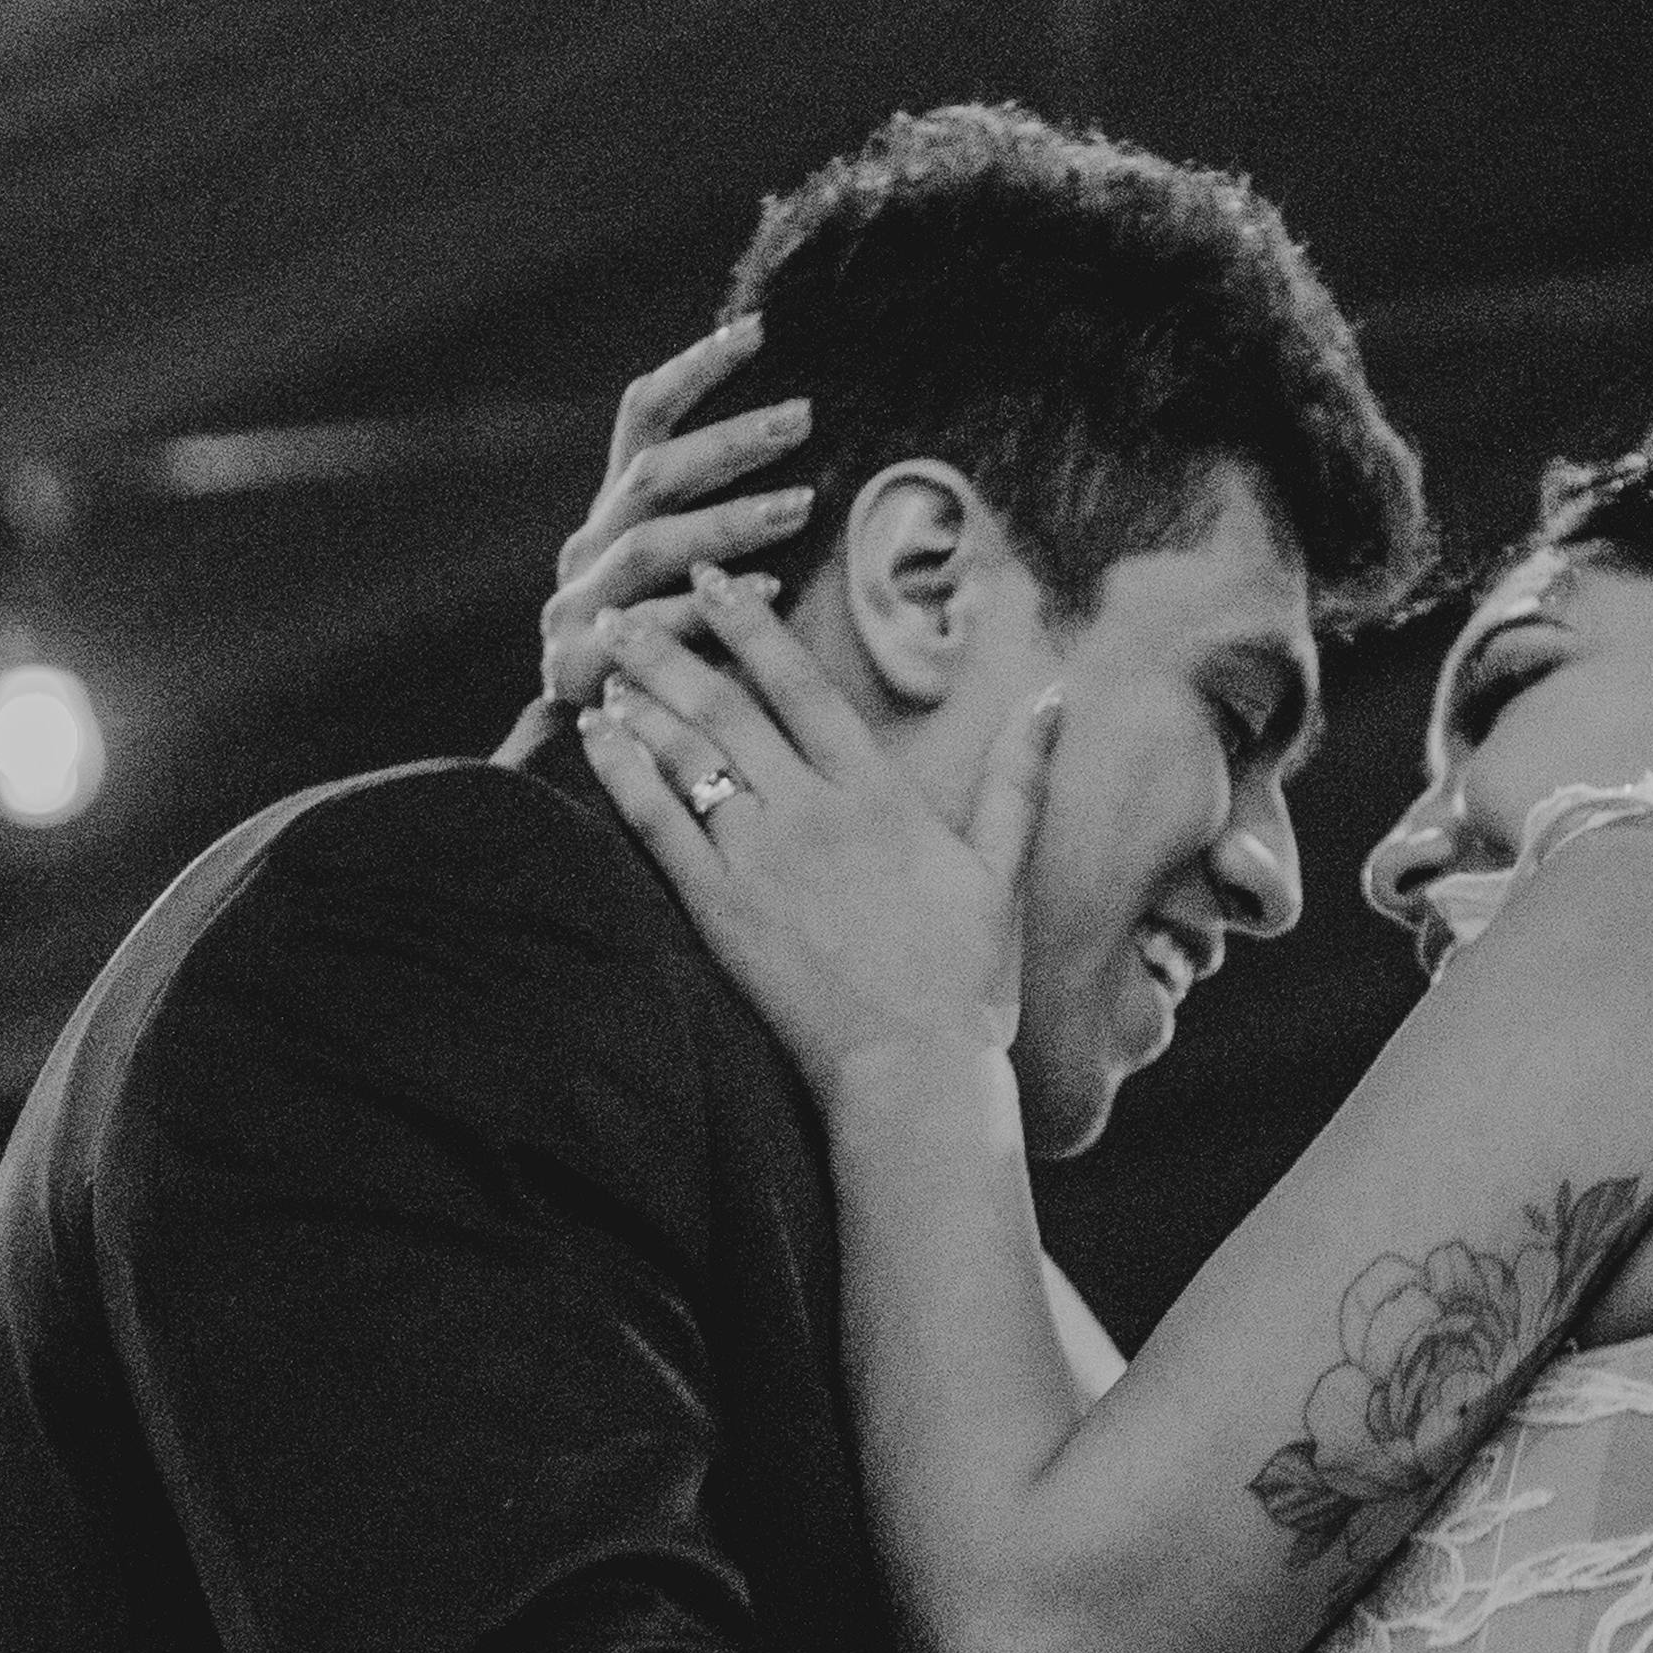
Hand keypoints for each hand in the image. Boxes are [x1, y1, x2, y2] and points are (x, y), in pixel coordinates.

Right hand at [537, 311, 815, 721]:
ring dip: (729, 521)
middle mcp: (588, 547)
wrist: (592, 756)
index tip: (758, 329)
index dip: (695, 368)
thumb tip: (806, 431)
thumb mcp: (683, 573)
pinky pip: (653, 630)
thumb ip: (718, 513)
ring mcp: (579, 606)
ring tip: (802, 504)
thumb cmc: (668, 654)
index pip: (644, 415)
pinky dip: (710, 610)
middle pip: (653, 475)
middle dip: (729, 442)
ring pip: (653, 546)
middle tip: (802, 419)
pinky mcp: (579, 666)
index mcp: (613, 512)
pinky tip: (771, 595)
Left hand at [581, 572, 1047, 1097]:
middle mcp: (812, 811)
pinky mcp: (721, 909)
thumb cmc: (965, 980)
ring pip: (686, 753)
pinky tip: (599, 735)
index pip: (802, 685)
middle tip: (629, 612)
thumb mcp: (1003, 872)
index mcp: (877, 795)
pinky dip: (623, 771)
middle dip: (673, 648)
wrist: (913, 1068)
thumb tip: (1053, 699)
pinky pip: (658, 823)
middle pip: (728, 705)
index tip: (716, 585)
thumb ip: (1018, 781)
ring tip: (608, 663)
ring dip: (642, 698)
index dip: (752, 627)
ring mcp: (760, 858)